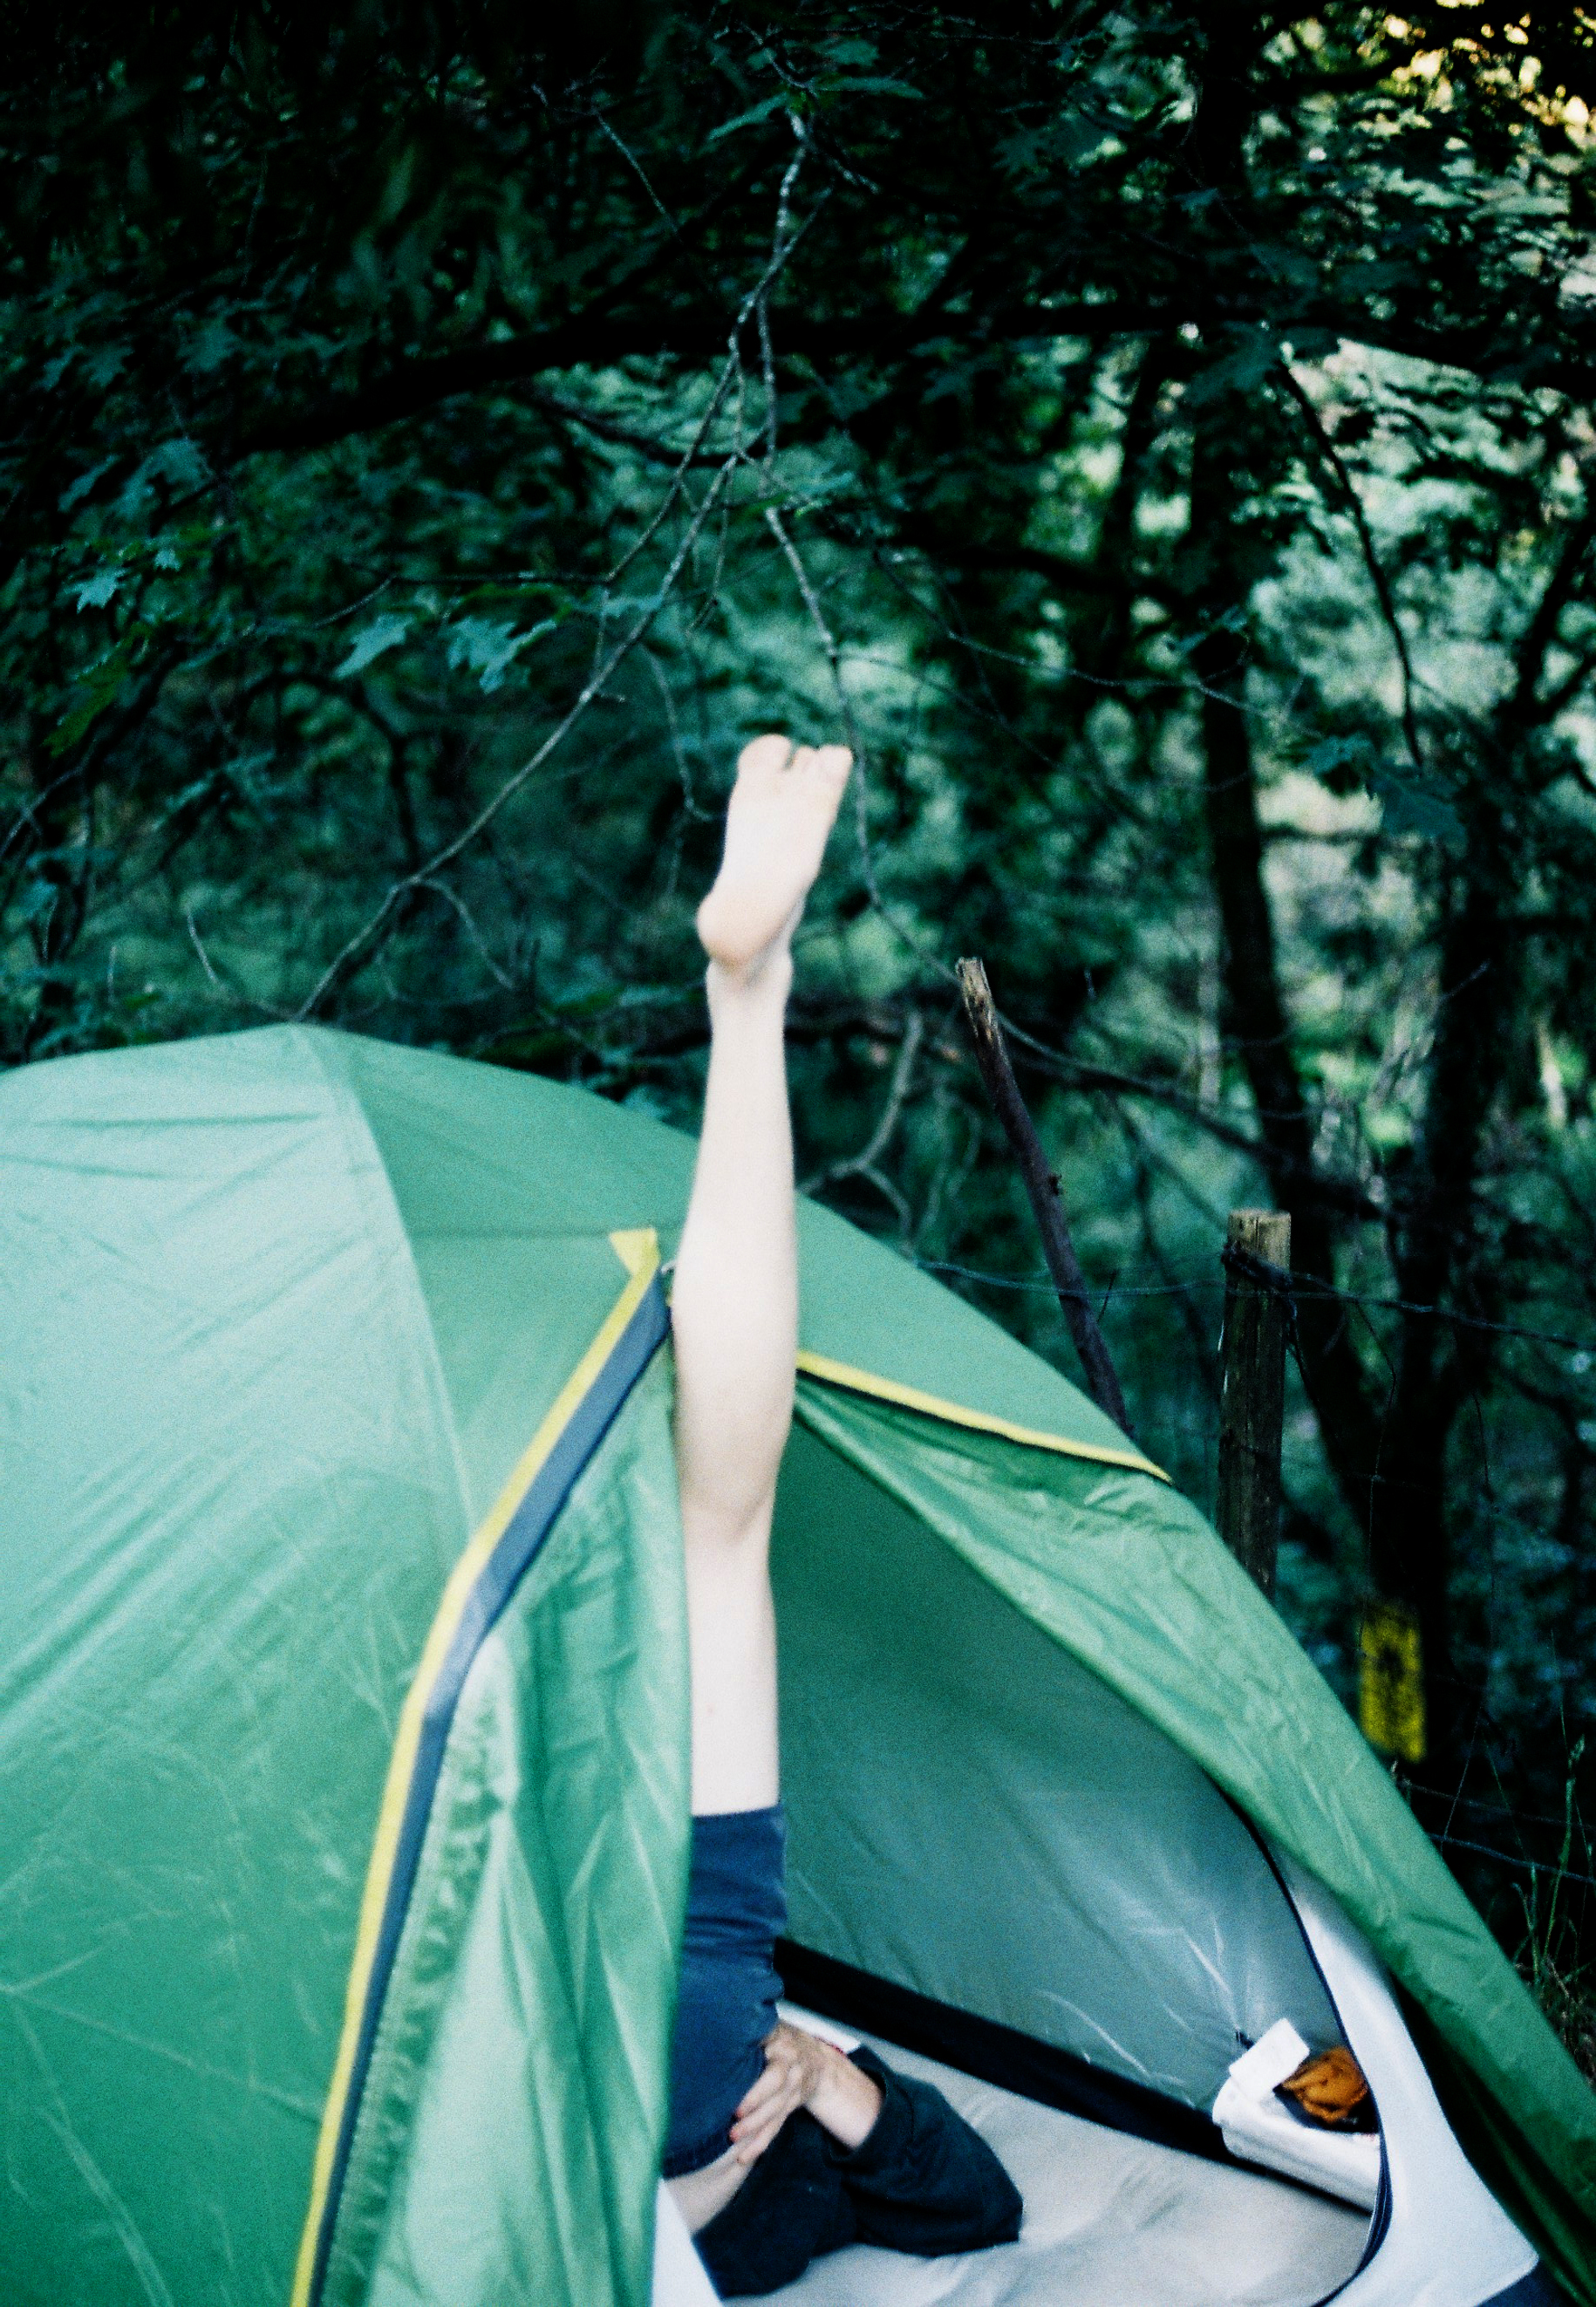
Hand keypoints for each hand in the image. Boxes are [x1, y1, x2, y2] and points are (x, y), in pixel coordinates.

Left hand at [729, 2021, 833, 2164]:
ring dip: (755, 2132)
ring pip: (775, 2116)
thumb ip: (755, 2030)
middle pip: (776, 2100)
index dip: (758, 2093)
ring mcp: (793, 2094)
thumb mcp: (773, 2027)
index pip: (775, 2075)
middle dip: (755, 2116)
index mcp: (786, 2052)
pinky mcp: (790, 2108)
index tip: (738, 2107)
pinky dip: (761, 2143)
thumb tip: (724, 2031)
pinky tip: (744, 2156)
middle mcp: (793, 2075)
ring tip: (733, 2140)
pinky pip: (777, 2127)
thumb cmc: (782, 2038)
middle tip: (733, 2129)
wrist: (817, 2058)